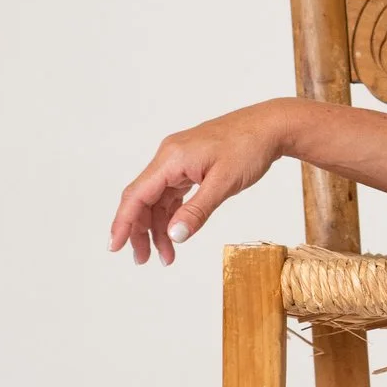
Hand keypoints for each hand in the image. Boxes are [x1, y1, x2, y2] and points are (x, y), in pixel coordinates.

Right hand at [108, 101, 291, 264]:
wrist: (271, 126)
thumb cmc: (250, 147)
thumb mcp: (224, 183)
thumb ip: (197, 211)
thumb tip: (175, 235)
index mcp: (171, 159)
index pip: (137, 194)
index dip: (124, 222)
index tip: (115, 247)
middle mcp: (168, 158)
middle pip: (142, 199)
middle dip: (140, 231)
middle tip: (144, 259)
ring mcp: (178, 162)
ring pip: (157, 199)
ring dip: (158, 227)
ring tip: (166, 256)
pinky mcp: (190, 166)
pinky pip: (172, 194)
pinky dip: (172, 215)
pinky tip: (176, 233)